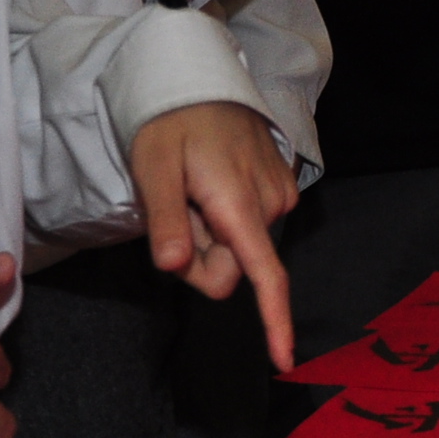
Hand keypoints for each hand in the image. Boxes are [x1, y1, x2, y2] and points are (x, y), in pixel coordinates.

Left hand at [130, 102, 298, 369]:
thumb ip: (166, 220)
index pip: (266, 275)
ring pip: (240, 249)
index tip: (285, 359)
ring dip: (210, 232)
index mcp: (240, 205)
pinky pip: (249, 227)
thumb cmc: (169, 122)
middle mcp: (270, 205)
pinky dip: (224, 216)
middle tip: (174, 212)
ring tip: (191, 189)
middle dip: (200, 256)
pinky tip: (210, 183)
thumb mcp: (152, 168)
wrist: (198, 78)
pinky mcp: (279, 188)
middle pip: (235, 269)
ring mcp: (279, 196)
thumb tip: (175, 265)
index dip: (275, 320)